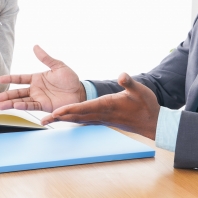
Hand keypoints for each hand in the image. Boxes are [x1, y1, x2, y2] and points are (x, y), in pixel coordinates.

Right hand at [0, 45, 85, 111]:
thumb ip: (45, 58)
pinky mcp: (44, 105)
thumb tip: (35, 46)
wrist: (80, 91)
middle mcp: (36, 89)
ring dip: (10, 103)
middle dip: (6, 95)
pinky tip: (15, 106)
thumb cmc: (70, 79)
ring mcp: (39, 98)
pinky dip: (23, 106)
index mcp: (37, 78)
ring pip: (21, 100)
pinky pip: (32, 106)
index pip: (20, 78)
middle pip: (17, 92)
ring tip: (0, 105)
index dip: (10, 79)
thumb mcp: (58, 66)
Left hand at [41, 72, 159, 139]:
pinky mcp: (105, 120)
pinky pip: (86, 120)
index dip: (70, 109)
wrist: (152, 122)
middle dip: (61, 117)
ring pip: (80, 119)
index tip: (57, 111)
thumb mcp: (140, 90)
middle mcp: (103, 114)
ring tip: (50, 120)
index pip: (85, 107)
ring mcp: (103, 119)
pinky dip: (74, 119)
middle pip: (78, 116)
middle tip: (45, 118)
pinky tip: (68, 118)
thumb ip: (129, 82)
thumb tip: (121, 74)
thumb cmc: (147, 105)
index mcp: (108, 105)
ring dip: (64, 119)